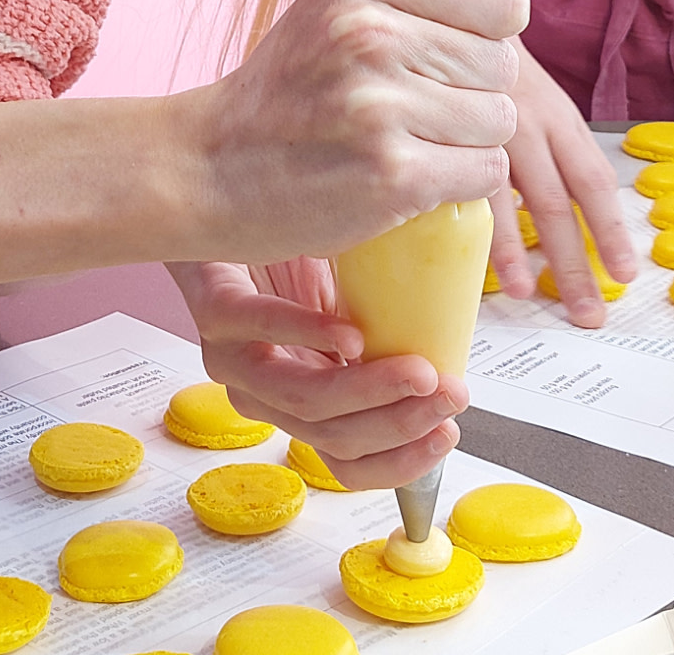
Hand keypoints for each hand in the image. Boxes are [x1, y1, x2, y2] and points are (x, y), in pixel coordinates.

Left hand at [168, 259, 468, 489]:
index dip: (402, 461)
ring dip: (370, 389)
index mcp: (303, 405)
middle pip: (336, 438)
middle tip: (448, 393)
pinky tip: (349, 333)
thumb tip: (458, 357)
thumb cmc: (296, 263)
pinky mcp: (215, 310)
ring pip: (303, 400)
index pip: (351, 463)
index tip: (449, 433)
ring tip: (418, 370)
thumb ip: (395, 343)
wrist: (236, 210)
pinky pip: (259, 329)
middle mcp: (266, 396)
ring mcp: (235, 360)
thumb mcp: (361, 313)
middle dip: (402, 422)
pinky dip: (308, 333)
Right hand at [186, 0, 544, 263]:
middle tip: (404, 111)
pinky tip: (408, 179)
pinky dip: (457, 185)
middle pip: (503, 68)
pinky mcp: (392, 175)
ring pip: (498, 124)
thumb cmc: (286, 92)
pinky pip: (484, 174)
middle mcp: (372, 33)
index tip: (431, 59)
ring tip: (403, 145)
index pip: (503, 5)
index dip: (480, 40)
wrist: (210, 170)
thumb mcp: (348, 8)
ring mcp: (381, 106)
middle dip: (469, 96)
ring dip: (464, 144)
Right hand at [489, 39, 634, 327]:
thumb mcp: (510, 72)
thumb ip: (533, 117)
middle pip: (568, 201)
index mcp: (552, 110)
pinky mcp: (452, 131)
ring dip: (543, 260)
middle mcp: (531, 119)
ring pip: (529, 203)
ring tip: (548, 303)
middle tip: (593, 312)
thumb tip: (540, 178)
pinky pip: (479, 195)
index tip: (625, 271)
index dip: (609, 229)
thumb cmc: (464, 41)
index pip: (592, 178)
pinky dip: (497, 241)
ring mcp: (492, 125)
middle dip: (583, 262)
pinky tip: (506, 278)